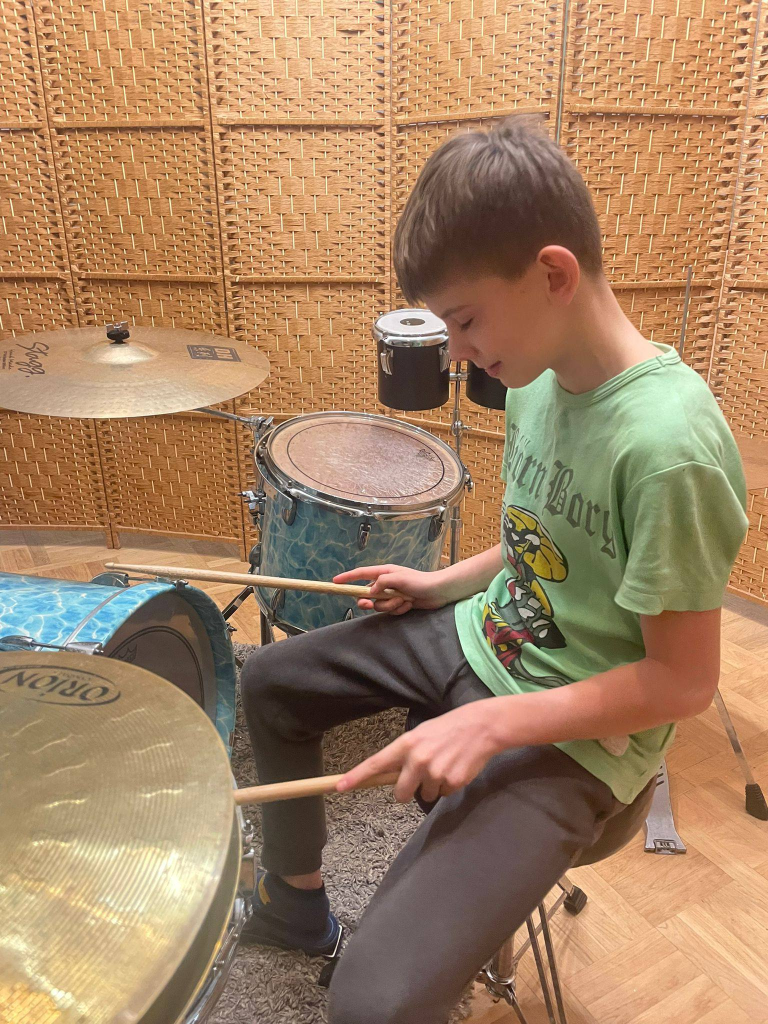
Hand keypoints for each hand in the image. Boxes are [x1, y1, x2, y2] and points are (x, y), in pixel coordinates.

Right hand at [333, 564, 451, 614]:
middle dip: (368, 601)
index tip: (335, 582)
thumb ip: (381, 583)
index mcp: (384, 572)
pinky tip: (409, 604)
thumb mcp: (398, 578)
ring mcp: (392, 594)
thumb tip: (371, 591)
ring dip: (390, 606)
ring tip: (403, 600)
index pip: (361, 574)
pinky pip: (390, 611)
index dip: (347, 578)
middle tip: (368, 605)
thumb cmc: (420, 581)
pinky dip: (398, 609)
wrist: (438, 592)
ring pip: (379, 605)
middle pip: (366, 594)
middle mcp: (386, 583)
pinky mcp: (398, 604)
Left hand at [337, 701, 503, 802]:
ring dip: (433, 786)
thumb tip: (389, 775)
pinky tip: (456, 768)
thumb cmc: (447, 729)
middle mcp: (418, 759)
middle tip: (420, 776)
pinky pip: (444, 794)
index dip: (357, 777)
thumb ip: (405, 754)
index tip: (339, 787)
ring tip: (445, 764)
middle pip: (400, 794)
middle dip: (407, 791)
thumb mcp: (421, 734)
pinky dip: (448, 786)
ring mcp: (435, 772)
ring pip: (425, 795)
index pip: (376, 764)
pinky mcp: (453, 782)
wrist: (481, 727)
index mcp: (407, 744)